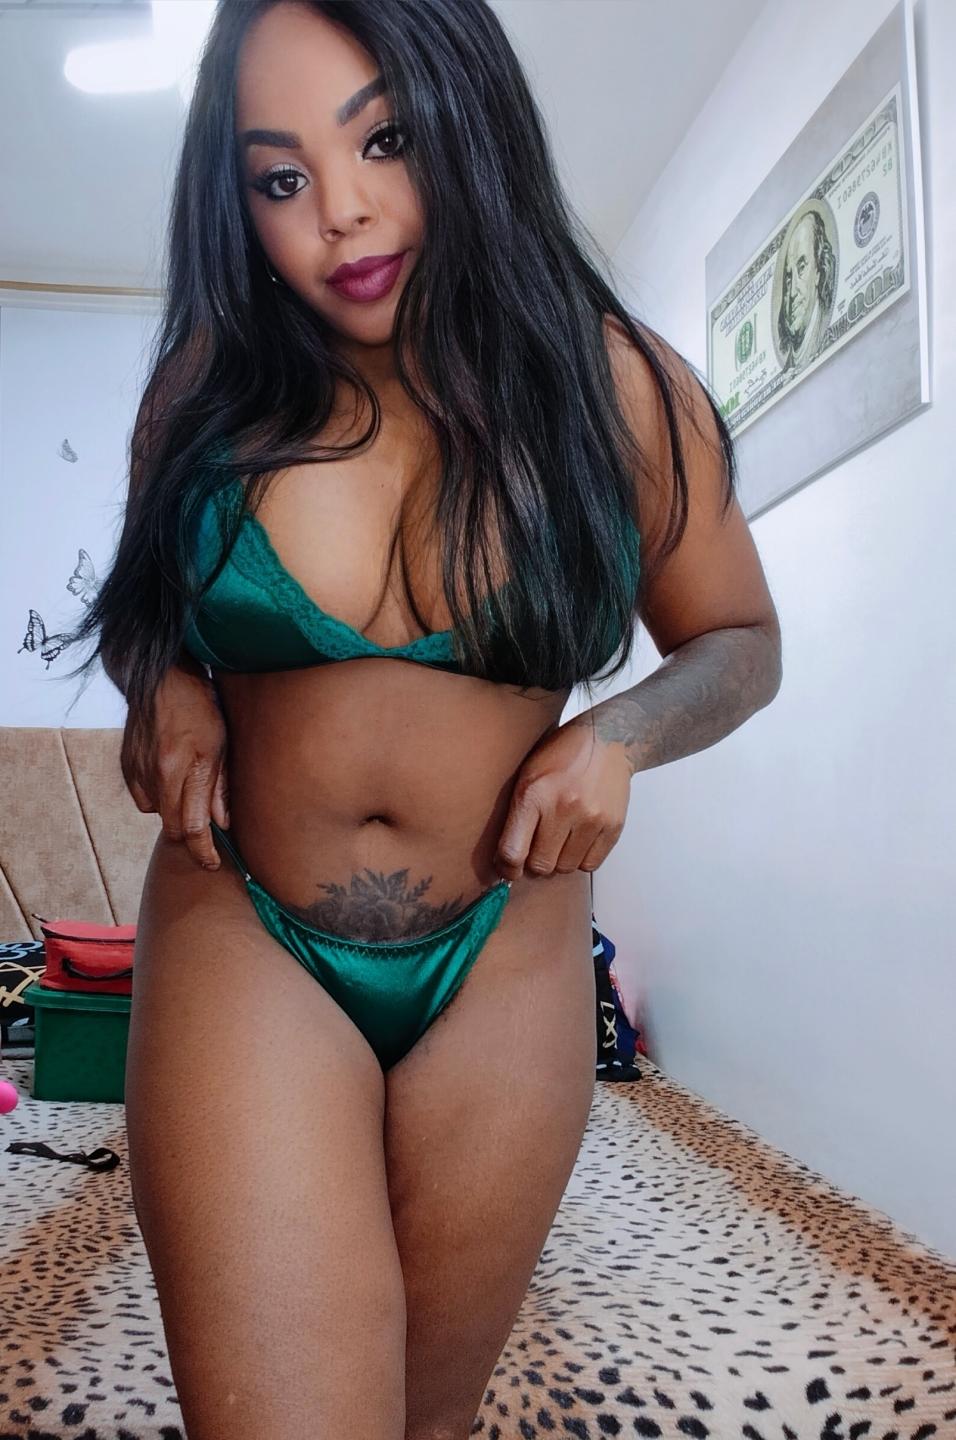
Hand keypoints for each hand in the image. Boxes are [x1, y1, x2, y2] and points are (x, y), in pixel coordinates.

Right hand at [121, 660, 229, 869]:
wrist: (159, 679)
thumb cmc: (200, 707)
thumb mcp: (222, 743)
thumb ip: (220, 786)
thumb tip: (222, 823)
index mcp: (186, 767)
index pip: (193, 826)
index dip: (203, 851)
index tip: (212, 863)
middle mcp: (159, 773)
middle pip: (172, 828)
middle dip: (189, 838)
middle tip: (206, 836)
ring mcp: (139, 771)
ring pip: (158, 814)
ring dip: (174, 815)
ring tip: (189, 794)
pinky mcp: (127, 767)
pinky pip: (143, 799)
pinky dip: (158, 798)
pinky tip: (170, 780)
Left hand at [495, 717, 632, 881]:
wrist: (608, 738)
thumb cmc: (562, 754)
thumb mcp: (527, 773)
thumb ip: (516, 814)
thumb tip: (505, 859)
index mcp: (533, 794)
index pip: (513, 851)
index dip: (507, 867)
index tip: (509, 867)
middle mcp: (562, 808)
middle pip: (541, 865)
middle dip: (535, 862)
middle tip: (538, 847)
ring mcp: (590, 819)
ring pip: (566, 868)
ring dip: (560, 860)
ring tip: (561, 837)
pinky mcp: (613, 826)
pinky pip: (590, 864)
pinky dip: (581, 858)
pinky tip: (579, 838)